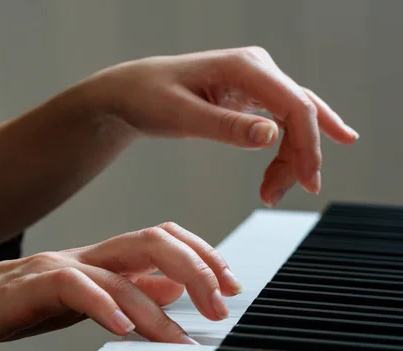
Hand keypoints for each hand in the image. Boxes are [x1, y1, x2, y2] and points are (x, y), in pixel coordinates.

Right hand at [0, 222, 239, 350]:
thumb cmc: (14, 306)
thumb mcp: (83, 301)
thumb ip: (125, 291)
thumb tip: (169, 290)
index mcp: (100, 258)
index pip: (161, 239)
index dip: (202, 255)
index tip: (230, 284)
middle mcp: (84, 255)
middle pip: (151, 241)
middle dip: (195, 268)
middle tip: (221, 305)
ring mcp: (56, 267)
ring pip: (118, 271)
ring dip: (157, 307)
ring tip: (180, 339)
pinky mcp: (28, 287)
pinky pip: (73, 287)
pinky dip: (103, 306)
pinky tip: (123, 330)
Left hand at [88, 46, 358, 206]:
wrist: (131, 93)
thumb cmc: (148, 98)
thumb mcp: (181, 115)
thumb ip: (225, 126)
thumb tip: (271, 137)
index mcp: (243, 66)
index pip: (295, 105)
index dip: (307, 145)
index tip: (307, 182)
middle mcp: (256, 68)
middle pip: (300, 114)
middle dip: (297, 158)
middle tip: (274, 196)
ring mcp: (256, 80)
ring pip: (294, 120)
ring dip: (291, 158)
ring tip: (270, 192)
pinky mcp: (250, 95)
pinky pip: (283, 120)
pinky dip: (291, 146)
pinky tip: (306, 161)